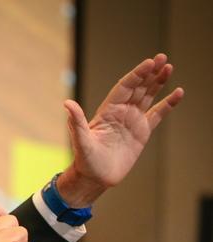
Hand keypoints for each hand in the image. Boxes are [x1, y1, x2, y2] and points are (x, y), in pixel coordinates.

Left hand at [58, 53, 184, 206]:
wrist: (95, 178)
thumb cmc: (85, 160)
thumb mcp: (81, 141)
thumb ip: (77, 121)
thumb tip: (67, 103)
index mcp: (108, 111)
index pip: (124, 87)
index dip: (137, 75)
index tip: (149, 63)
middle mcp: (121, 112)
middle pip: (138, 88)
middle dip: (150, 73)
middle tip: (163, 58)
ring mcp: (132, 121)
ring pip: (148, 96)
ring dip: (158, 82)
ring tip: (169, 67)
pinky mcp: (142, 132)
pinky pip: (157, 114)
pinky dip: (168, 104)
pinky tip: (178, 93)